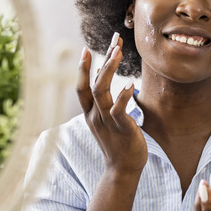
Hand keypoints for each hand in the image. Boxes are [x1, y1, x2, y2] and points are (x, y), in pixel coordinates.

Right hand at [76, 34, 146, 173]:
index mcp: (90, 113)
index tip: (86, 49)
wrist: (122, 169)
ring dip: (109, 70)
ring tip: (118, 52)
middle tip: (114, 41)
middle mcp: (95, 115)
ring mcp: (107, 121)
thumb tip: (105, 77)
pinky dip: (123, 96)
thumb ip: (104, 101)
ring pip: (101, 91)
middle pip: (92, 83)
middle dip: (103, 59)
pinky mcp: (121, 128)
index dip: (82, 68)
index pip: (81, 86)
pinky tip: (130, 84)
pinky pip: (118, 110)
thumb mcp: (106, 119)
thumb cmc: (118, 142)